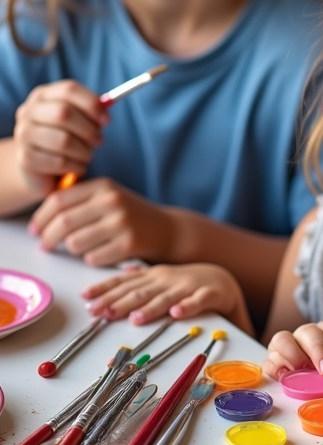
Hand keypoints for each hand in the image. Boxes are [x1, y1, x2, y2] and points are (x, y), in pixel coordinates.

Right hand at [14, 80, 108, 198]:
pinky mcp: (25, 159)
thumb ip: (91, 110)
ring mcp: (23, 135)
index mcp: (43, 95)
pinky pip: (59, 162)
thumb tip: (107, 105)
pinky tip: (78, 167)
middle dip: (88, 129)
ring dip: (84, 151)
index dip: (91, 103)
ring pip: (62, 140)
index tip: (107, 120)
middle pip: (63, 113)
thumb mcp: (77, 120)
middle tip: (99, 141)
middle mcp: (28, 111)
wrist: (39, 169)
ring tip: (88, 155)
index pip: (69, 90)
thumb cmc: (64, 138)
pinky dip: (76, 166)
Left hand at [28, 178, 172, 265]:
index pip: (58, 199)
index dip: (40, 217)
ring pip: (75, 243)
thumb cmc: (129, 214)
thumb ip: (79, 198)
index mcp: (103, 185)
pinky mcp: (129, 244)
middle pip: (63, 222)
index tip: (34, 229)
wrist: (167, 229)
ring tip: (79, 247)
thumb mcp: (107, 196)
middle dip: (48, 237)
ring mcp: (121, 222)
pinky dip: (91, 259)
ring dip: (71, 249)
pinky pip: (92, 258)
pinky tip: (101, 253)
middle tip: (45, 245)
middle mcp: (112, 200)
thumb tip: (42, 213)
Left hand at [81, 264, 252, 331]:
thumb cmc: (187, 283)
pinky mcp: (210, 294)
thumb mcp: (160, 278)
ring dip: (151, 308)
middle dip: (120, 302)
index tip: (86, 299)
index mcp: (153, 277)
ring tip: (136, 318)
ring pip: (167, 298)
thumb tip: (118, 273)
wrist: (223, 279)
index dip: (105, 290)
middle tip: (102, 312)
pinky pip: (199, 301)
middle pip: (140, 292)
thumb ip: (139, 278)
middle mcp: (167, 280)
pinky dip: (188, 307)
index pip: (125, 283)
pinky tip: (178, 313)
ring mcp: (188, 287)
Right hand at [263, 321, 322, 404]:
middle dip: (318, 351)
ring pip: (284, 339)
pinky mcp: (275, 360)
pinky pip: (269, 359)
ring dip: (292, 354)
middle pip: (310, 332)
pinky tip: (284, 380)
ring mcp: (290, 346)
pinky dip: (275, 368)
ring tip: (301, 373)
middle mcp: (310, 336)